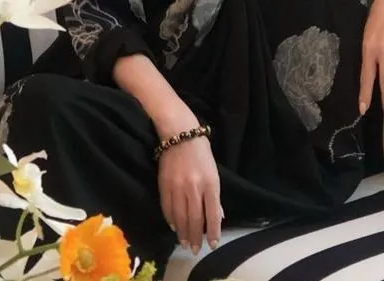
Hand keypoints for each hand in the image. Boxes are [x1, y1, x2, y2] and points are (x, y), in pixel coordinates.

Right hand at [157, 135, 221, 254]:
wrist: (179, 134)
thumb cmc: (201, 151)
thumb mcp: (214, 172)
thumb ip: (214, 196)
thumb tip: (218, 217)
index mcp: (210, 184)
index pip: (212, 214)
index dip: (213, 231)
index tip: (213, 244)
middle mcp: (194, 188)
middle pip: (195, 219)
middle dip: (196, 237)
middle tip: (196, 249)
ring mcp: (178, 187)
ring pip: (180, 217)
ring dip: (183, 233)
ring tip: (185, 243)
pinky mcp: (164, 185)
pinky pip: (167, 208)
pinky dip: (171, 220)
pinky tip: (174, 227)